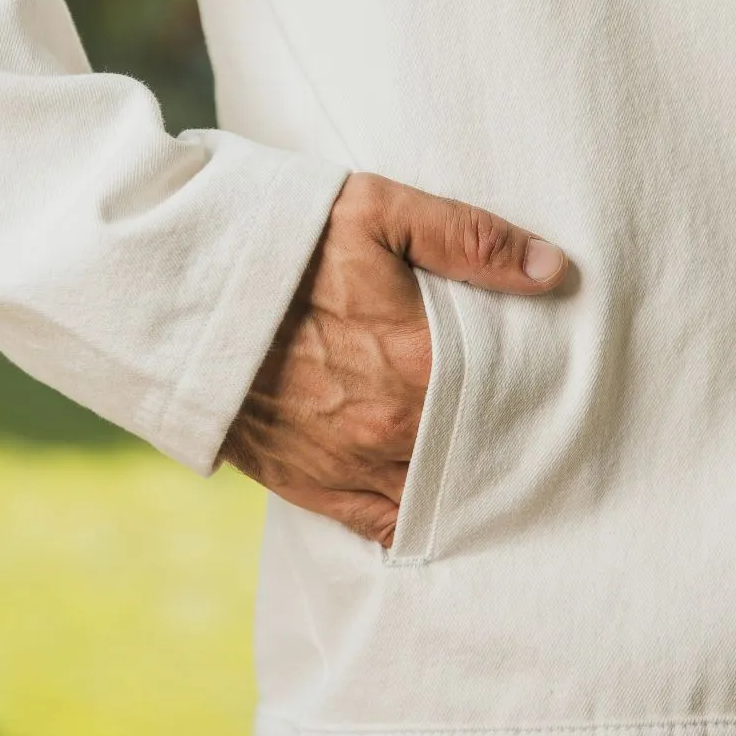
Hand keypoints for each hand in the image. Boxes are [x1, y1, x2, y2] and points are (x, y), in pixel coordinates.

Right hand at [217, 171, 568, 547]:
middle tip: (539, 434)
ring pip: (437, 495)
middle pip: (482, 452)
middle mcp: (392, 428)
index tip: (559, 387)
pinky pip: (381, 524)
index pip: (511, 396)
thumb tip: (554, 269)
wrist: (176, 293)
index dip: (539, 393)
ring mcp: (350, 465)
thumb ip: (469, 239)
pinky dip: (413, 519)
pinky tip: (437, 507)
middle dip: (509, 443)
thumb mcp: (377, 212)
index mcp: (420, 363)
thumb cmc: (280, 244)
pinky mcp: (310, 486)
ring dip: (467, 485)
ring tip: (496, 470)